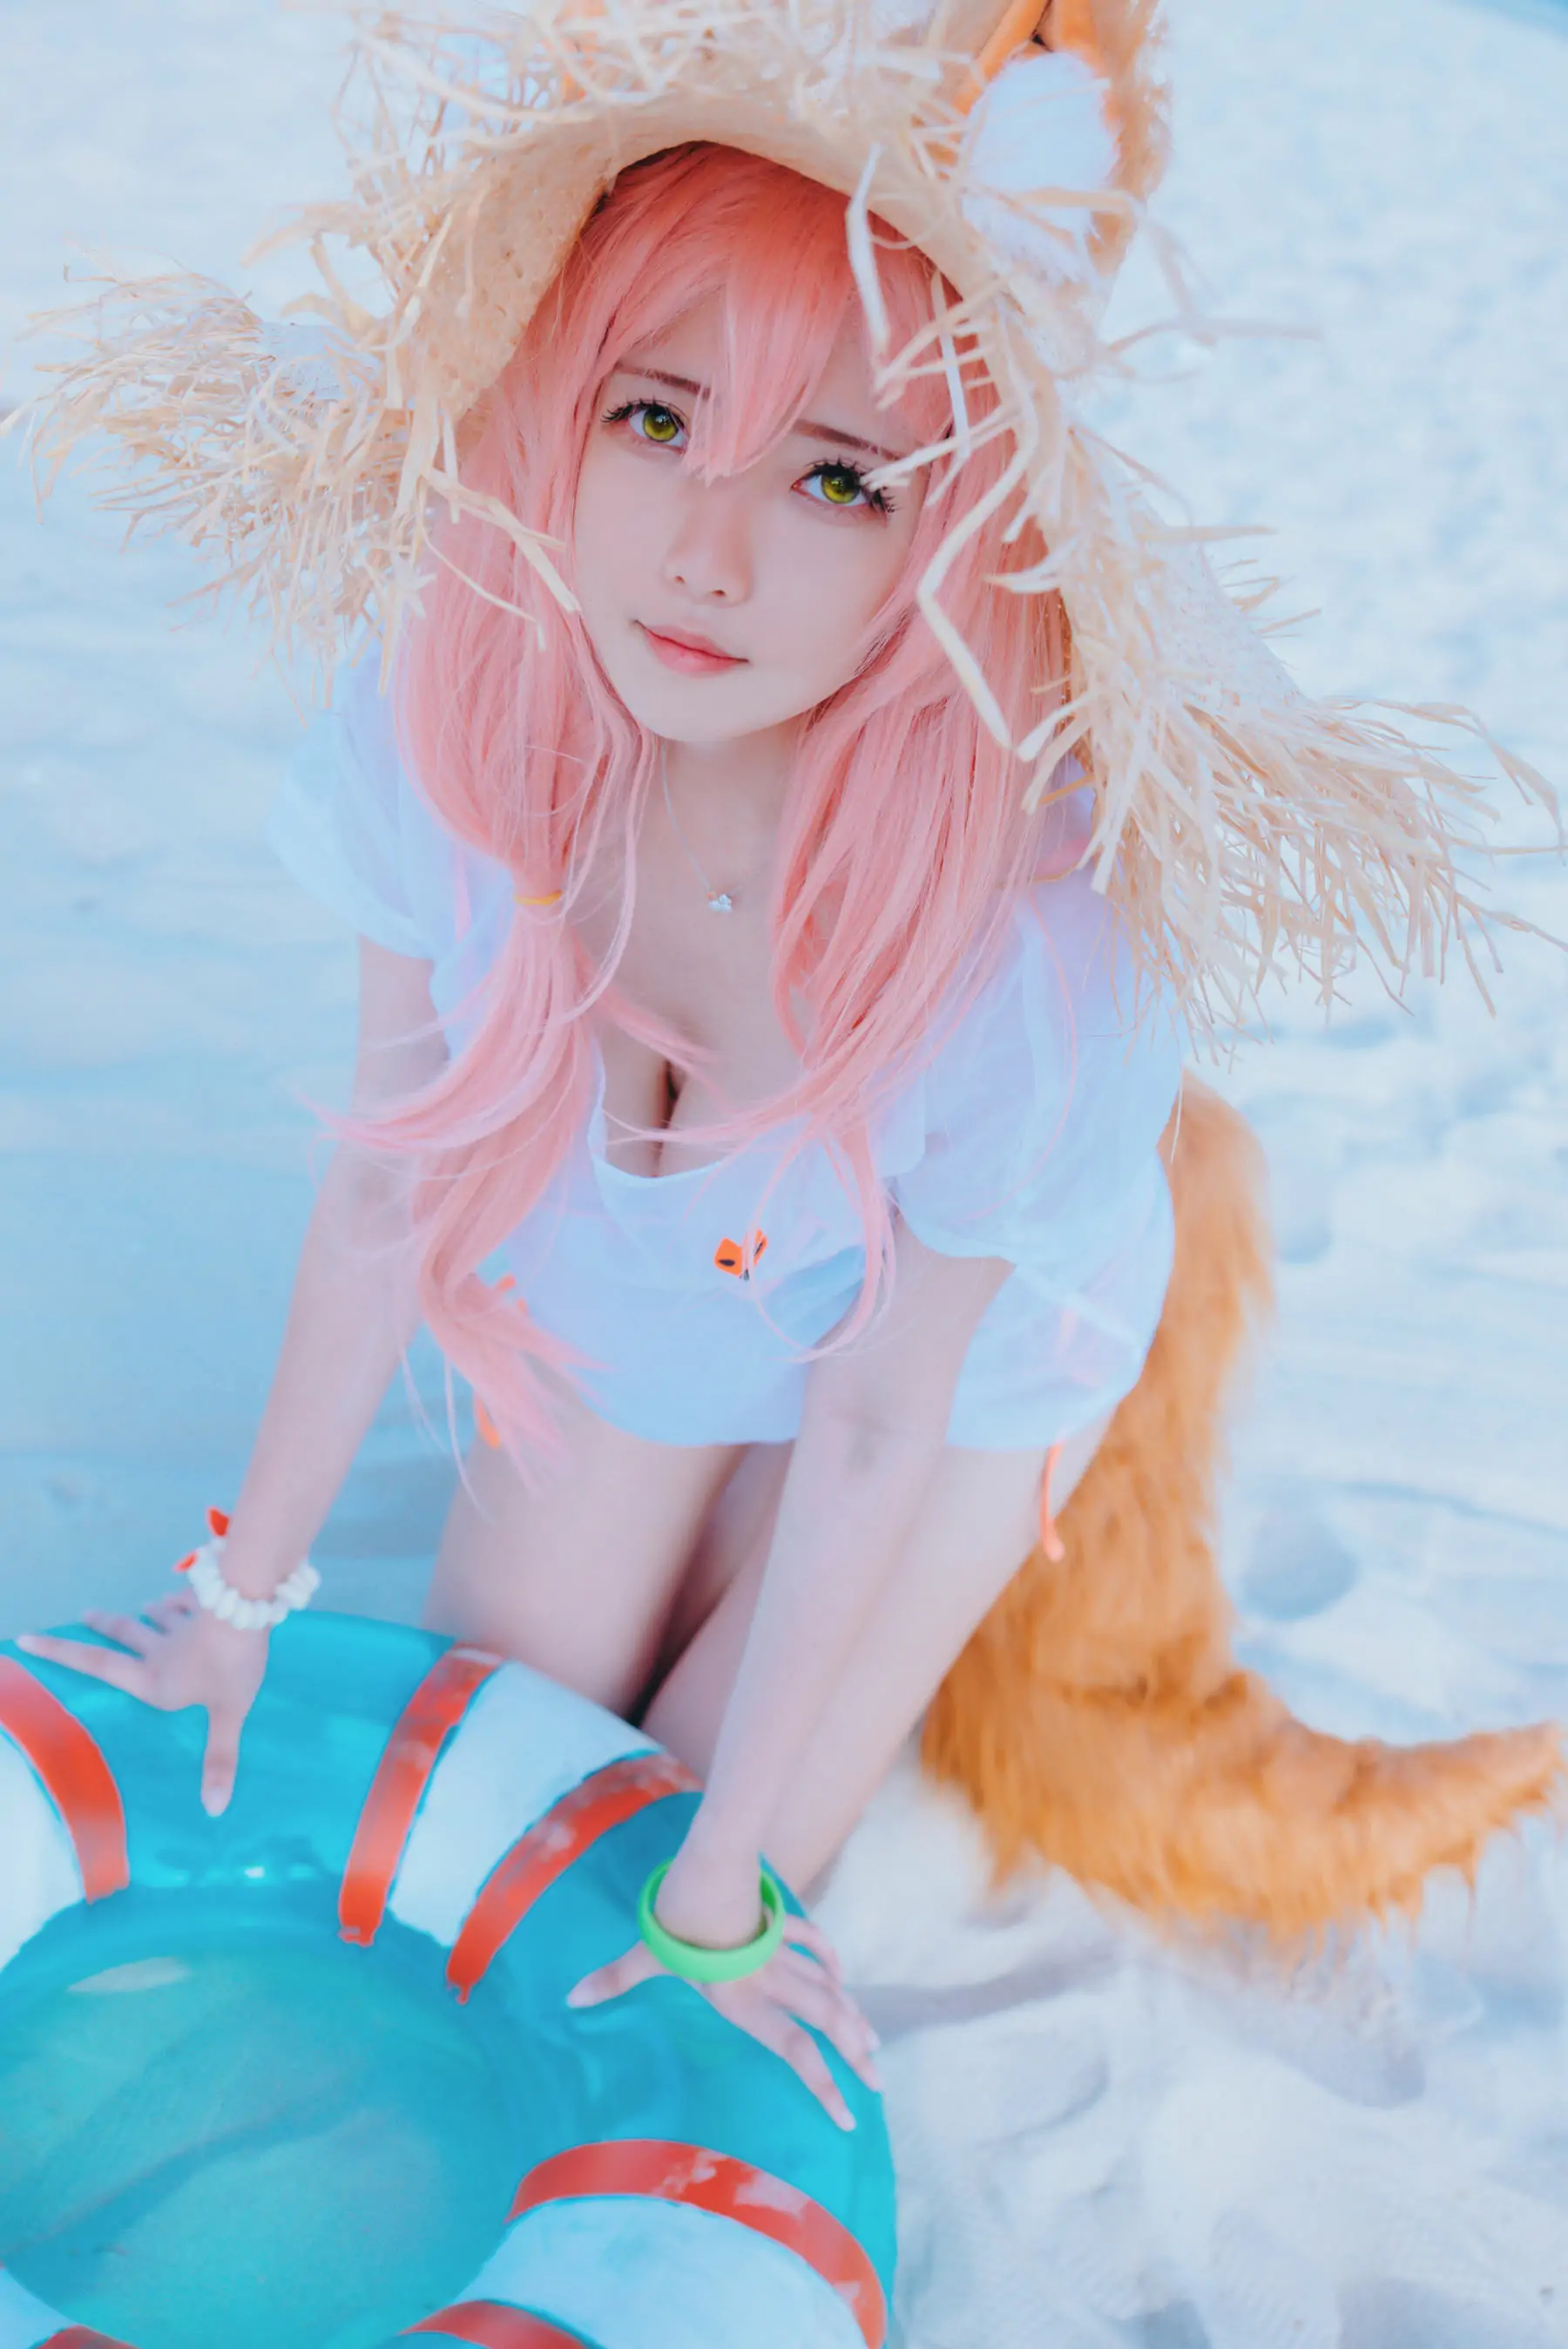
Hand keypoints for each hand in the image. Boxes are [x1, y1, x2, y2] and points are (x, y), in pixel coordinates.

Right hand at [17, 1589, 269, 1816]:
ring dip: (149, 1611)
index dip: (59, 1653)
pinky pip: (188, 1600)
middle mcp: (159, 1651)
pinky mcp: (204, 1604)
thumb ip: (219, 1758)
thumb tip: (213, 1809)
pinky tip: (185, 1596)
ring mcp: (180, 1624)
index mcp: (153, 1679)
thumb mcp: (228, 1716)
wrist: (244, 1609)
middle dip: (102, 1626)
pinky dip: (183, 1599)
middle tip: (84, 1614)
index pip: (97, 1665)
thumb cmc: (231, 1667)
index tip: (27, 1639)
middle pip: (124, 1634)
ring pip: (157, 1616)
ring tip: (144, 1605)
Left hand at [568, 1908, 880, 2131]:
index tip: (848, 2116)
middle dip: (853, 2053)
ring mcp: (778, 1953)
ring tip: (872, 2043)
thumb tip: (570, 2000)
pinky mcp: (779, 1925)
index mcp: (743, 2002)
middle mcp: (769, 1983)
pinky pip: (812, 1946)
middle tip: (878, 2082)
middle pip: (825, 2020)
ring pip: (827, 1988)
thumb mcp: (645, 1956)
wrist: (710, 1868)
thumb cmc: (676, 1921)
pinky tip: (841, 1978)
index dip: (823, 2085)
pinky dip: (829, 1963)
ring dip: (851, 2015)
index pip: (793, 2051)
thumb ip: (614, 1980)